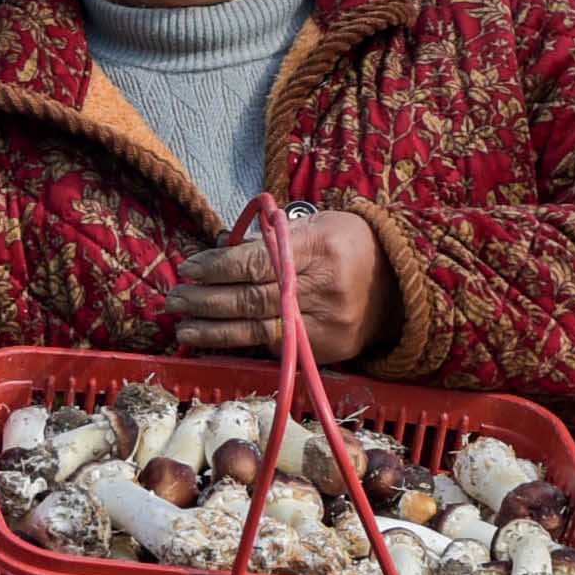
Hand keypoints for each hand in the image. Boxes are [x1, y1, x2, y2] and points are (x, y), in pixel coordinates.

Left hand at [169, 203, 386, 363]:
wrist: (400, 285)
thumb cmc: (349, 245)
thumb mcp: (317, 225)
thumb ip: (271, 238)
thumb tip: (219, 248)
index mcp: (321, 247)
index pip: (258, 261)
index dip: (219, 267)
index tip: (189, 267)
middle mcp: (325, 287)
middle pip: (253, 298)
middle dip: (206, 300)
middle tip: (173, 299)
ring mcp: (327, 323)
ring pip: (259, 329)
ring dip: (213, 329)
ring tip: (182, 326)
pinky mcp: (327, 349)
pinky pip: (274, 347)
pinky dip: (239, 343)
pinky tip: (212, 339)